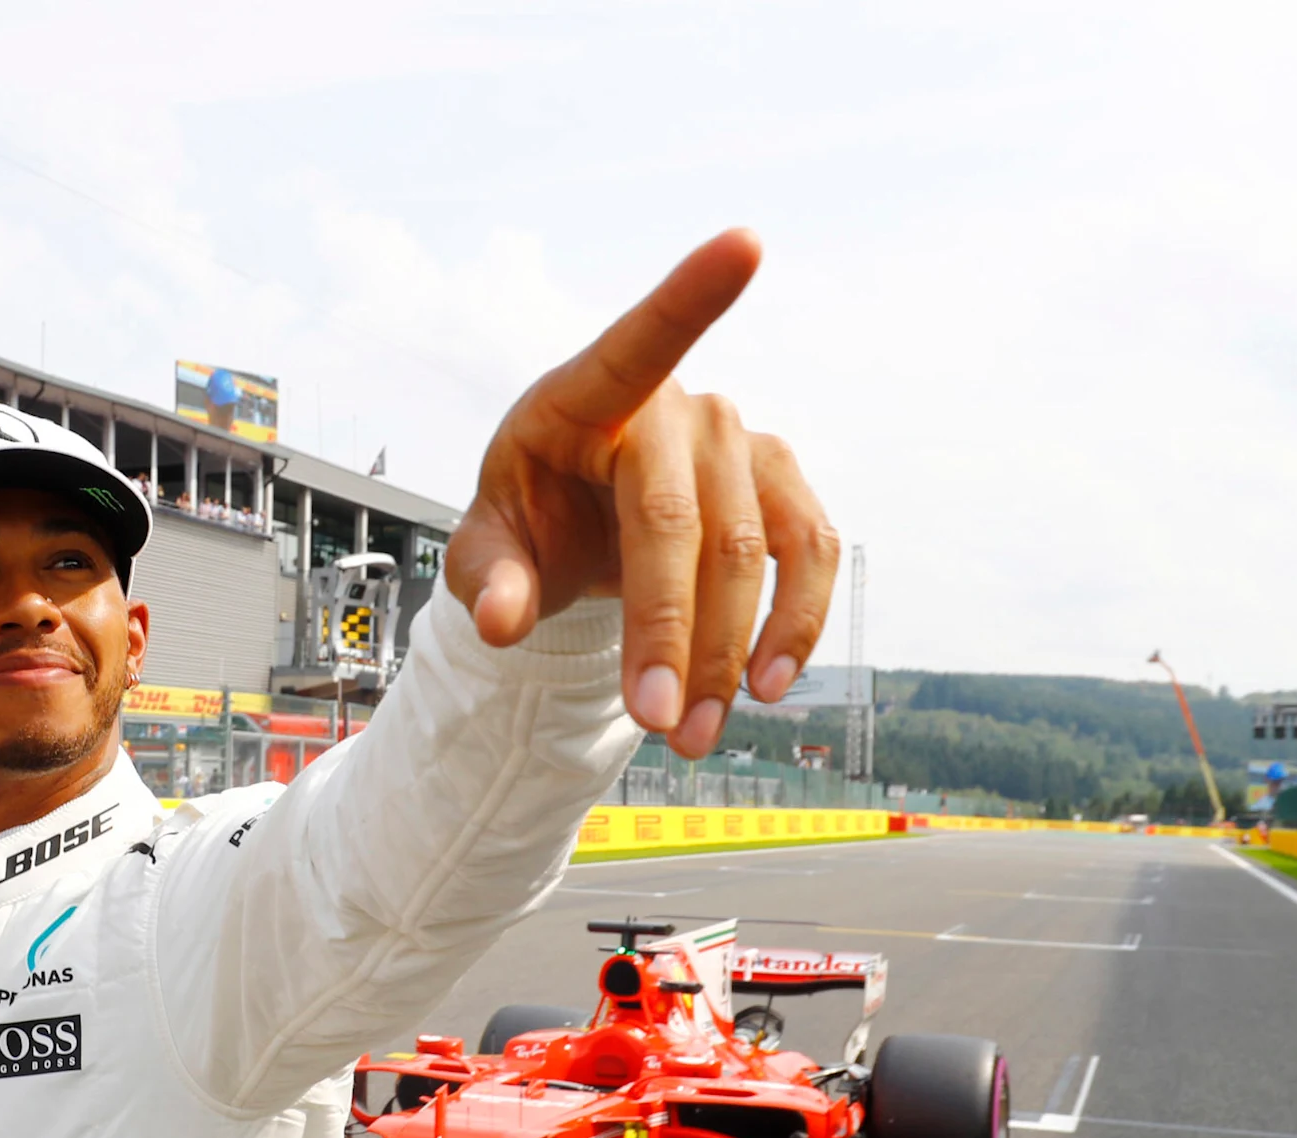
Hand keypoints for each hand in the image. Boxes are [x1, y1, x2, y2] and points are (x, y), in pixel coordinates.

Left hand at [446, 229, 837, 756]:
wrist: (581, 516)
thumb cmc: (531, 511)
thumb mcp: (488, 543)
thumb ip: (487, 579)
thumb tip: (500, 623)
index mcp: (588, 395)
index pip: (640, 340)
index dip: (693, 293)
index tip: (746, 242)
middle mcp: (677, 406)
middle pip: (686, 523)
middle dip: (676, 633)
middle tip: (660, 727)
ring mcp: (737, 439)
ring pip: (753, 553)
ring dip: (732, 653)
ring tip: (696, 735)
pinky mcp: (780, 482)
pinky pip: (809, 553)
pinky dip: (793, 624)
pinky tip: (764, 684)